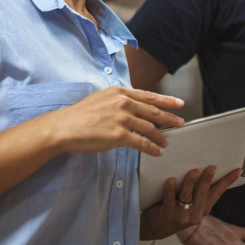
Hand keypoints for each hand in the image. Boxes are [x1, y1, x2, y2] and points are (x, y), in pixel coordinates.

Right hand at [45, 86, 184, 156]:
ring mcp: (122, 119)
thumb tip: (131, 107)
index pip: (148, 96)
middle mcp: (123, 103)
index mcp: (119, 92)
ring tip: (166, 143)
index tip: (178, 103)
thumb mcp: (101, 99)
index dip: (166, 100)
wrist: (63, 127)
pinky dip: (152, 148)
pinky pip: (142, 143)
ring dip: (161, 137)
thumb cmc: (78, 115)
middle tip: (180, 122)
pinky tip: (157, 151)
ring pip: (150, 128)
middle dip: (170, 118)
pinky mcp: (119, 135)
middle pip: (154, 111)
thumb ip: (118, 101)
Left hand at [140, 166, 241, 240]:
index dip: (228, 181)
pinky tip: (170, 179)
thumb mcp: (190, 203)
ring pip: (187, 196)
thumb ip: (197, 190)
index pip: (218, 192)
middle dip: (208, 180)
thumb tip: (204, 166)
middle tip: (212, 167)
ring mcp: (181, 215)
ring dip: (190, 182)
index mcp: (203, 208)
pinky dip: (170, 188)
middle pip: (203, 193)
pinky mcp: (167, 214)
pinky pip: (169, 199)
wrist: (156, 227)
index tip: (238, 170)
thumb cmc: (174, 208)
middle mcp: (195, 213)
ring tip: (194, 171)